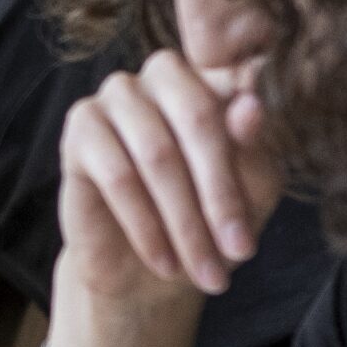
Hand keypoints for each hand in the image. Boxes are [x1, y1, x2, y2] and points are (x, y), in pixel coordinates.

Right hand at [53, 51, 280, 346]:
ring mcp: (116, 96)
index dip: (252, 135)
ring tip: (206, 271)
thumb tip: (250, 106)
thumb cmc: (208, 220)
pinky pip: (117, 176)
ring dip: (185, 221)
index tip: (267, 179)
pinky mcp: (80, 129)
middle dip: (221, 193)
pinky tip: (164, 262)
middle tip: (241, 251)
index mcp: (212, 78)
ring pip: (156, 154)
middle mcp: (162, 75)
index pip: (237, 90)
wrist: (148, 269)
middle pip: (197, 118)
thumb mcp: (249, 190)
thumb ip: (252, 148)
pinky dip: (146, 226)